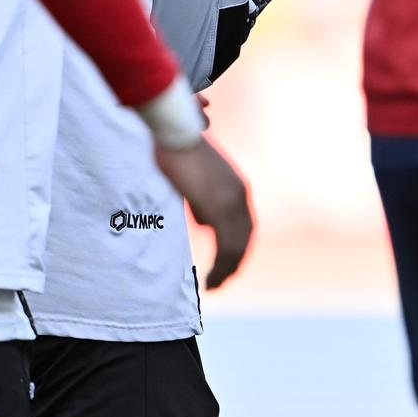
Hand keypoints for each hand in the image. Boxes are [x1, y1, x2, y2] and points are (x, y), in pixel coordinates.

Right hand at [153, 139, 254, 289]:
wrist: (172, 131)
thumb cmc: (176, 151)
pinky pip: (226, 244)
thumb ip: (203, 202)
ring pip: (237, 245)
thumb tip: (205, 224)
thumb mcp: (194, 181)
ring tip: (215, 285)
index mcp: (236, 187)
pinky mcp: (218, 206)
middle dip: (236, 261)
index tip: (229, 263)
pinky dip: (222, 265)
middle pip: (246, 237)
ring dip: (228, 269)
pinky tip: (213, 279)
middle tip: (222, 280)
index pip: (245, 224)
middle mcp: (240, 194)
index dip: (239, 246)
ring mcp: (231, 200)